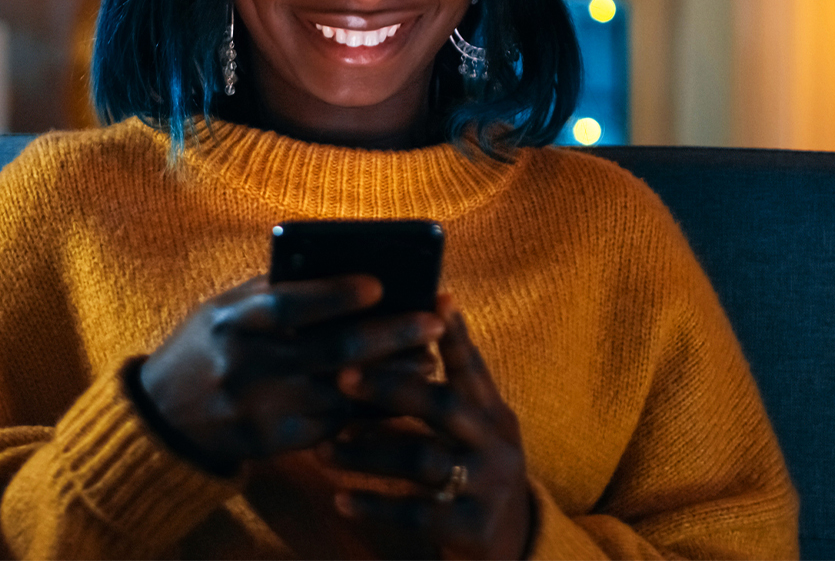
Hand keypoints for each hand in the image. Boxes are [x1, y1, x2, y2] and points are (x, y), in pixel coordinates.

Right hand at [138, 275, 445, 472]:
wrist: (164, 418)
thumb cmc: (207, 346)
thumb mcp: (223, 309)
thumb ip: (272, 292)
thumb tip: (341, 267)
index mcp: (233, 322)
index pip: (289, 306)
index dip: (334, 295)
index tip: (379, 284)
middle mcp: (247, 367)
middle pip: (331, 351)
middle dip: (389, 335)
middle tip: (433, 321)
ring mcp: (262, 410)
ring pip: (343, 393)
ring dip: (392, 377)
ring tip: (429, 359)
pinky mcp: (275, 444)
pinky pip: (334, 425)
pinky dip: (370, 408)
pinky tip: (399, 394)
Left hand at [327, 297, 532, 559]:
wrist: (512, 541)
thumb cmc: (474, 469)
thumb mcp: (474, 429)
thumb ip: (448, 392)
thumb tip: (399, 340)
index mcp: (493, 413)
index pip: (473, 367)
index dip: (455, 334)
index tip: (435, 297)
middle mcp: (496, 443)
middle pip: (444, 405)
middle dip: (392, 387)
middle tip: (342, 376)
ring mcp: (489, 484)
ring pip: (421, 461)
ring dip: (367, 453)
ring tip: (323, 450)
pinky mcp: (474, 526)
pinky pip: (417, 513)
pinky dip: (376, 504)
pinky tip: (342, 499)